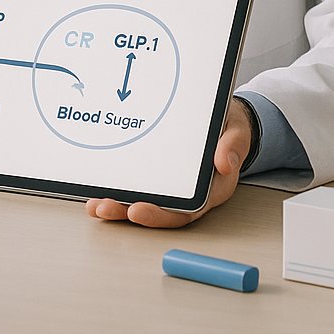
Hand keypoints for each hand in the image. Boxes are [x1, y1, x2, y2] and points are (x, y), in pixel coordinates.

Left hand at [84, 97, 253, 227]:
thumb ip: (232, 147)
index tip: (138, 210)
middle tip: (106, 208)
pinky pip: (138, 187)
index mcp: (210, 189)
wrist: (225, 119)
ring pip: (145, 202)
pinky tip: (97, 192)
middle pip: (159, 211)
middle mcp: (189, 193)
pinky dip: (117, 192)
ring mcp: (173, 186)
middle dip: (130, 213)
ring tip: (96, 206)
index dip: (160, 214)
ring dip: (119, 207)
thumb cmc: (229, 129)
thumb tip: (224, 163)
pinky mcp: (158, 175)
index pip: (185, 210)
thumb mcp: (236, 133)